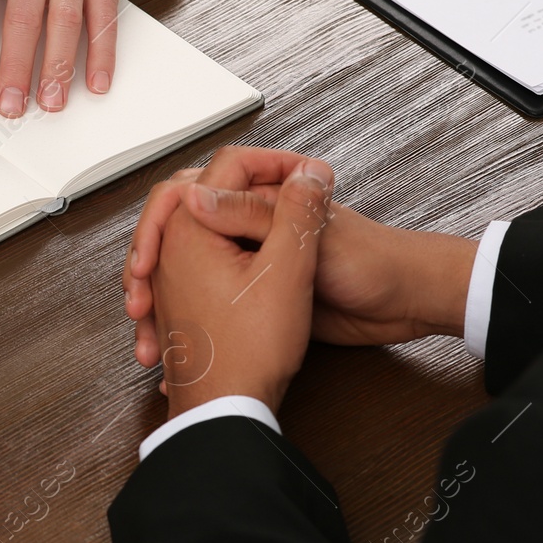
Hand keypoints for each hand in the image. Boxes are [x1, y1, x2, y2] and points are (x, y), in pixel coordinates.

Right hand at [124, 147, 475, 367]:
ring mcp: (254, 257)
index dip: (162, 222)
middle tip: (138, 301)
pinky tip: (176, 351)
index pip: (192, 191)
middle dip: (153, 269)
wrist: (403, 304)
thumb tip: (193, 197)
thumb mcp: (302, 238)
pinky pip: (214, 300)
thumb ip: (250, 213)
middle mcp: (252, 221)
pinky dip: (192, 325)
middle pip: (183, 233)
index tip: (146, 257)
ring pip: (193, 271)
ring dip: (166, 303)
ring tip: (150, 336)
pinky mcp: (262, 290)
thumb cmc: (370, 262)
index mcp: (262, 194)